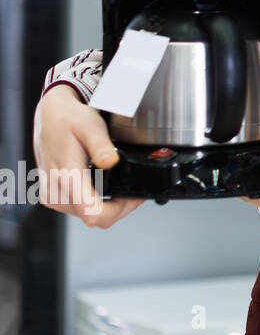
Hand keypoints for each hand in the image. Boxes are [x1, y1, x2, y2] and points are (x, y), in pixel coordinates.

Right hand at [33, 86, 145, 227]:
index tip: (133, 196)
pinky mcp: (52, 196)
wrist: (50, 116)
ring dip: (109, 207)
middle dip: (120, 207)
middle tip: (135, 190)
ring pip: (88, 216)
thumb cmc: (69, 119)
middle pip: (96, 218)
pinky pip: (79, 210)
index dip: (119, 210)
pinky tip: (106, 188)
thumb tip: (111, 162)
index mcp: (67, 176)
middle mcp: (56, 191)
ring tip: (123, 187)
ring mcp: (52, 196)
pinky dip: (96, 203)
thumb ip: (101, 145)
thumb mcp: (90, 125)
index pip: (93, 214)